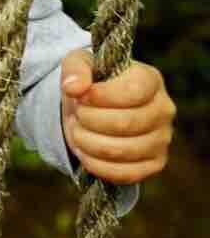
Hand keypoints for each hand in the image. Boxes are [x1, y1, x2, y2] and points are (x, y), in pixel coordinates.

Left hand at [60, 48, 175, 183]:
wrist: (96, 107)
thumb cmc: (91, 82)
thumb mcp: (79, 64)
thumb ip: (75, 69)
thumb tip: (73, 87)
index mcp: (150, 80)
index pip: (133, 92)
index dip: (100, 96)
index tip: (80, 96)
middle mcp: (164, 109)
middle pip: (125, 123)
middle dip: (89, 119)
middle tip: (77, 114)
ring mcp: (162, 139)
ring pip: (122, 151)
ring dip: (87, 141)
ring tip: (78, 129)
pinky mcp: (154, 164)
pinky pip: (124, 173)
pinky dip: (95, 164)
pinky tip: (84, 150)